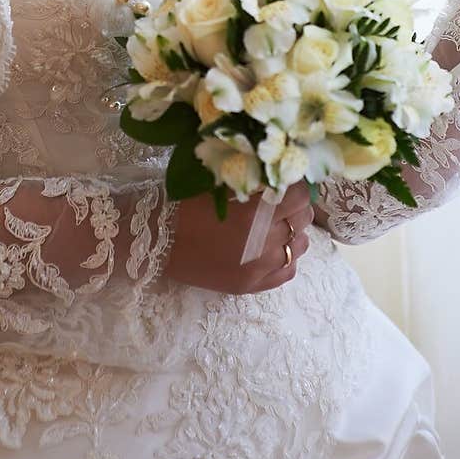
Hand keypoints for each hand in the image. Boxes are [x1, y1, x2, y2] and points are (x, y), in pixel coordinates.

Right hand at [164, 184, 314, 294]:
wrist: (156, 241)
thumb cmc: (185, 204)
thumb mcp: (221, 185)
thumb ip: (253, 181)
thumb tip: (281, 172)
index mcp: (256, 214)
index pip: (301, 196)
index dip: (296, 185)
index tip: (287, 181)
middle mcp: (264, 243)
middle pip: (303, 220)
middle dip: (295, 207)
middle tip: (280, 200)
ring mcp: (259, 268)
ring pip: (300, 247)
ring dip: (292, 232)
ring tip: (275, 225)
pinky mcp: (251, 286)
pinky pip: (287, 272)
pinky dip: (285, 258)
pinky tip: (271, 248)